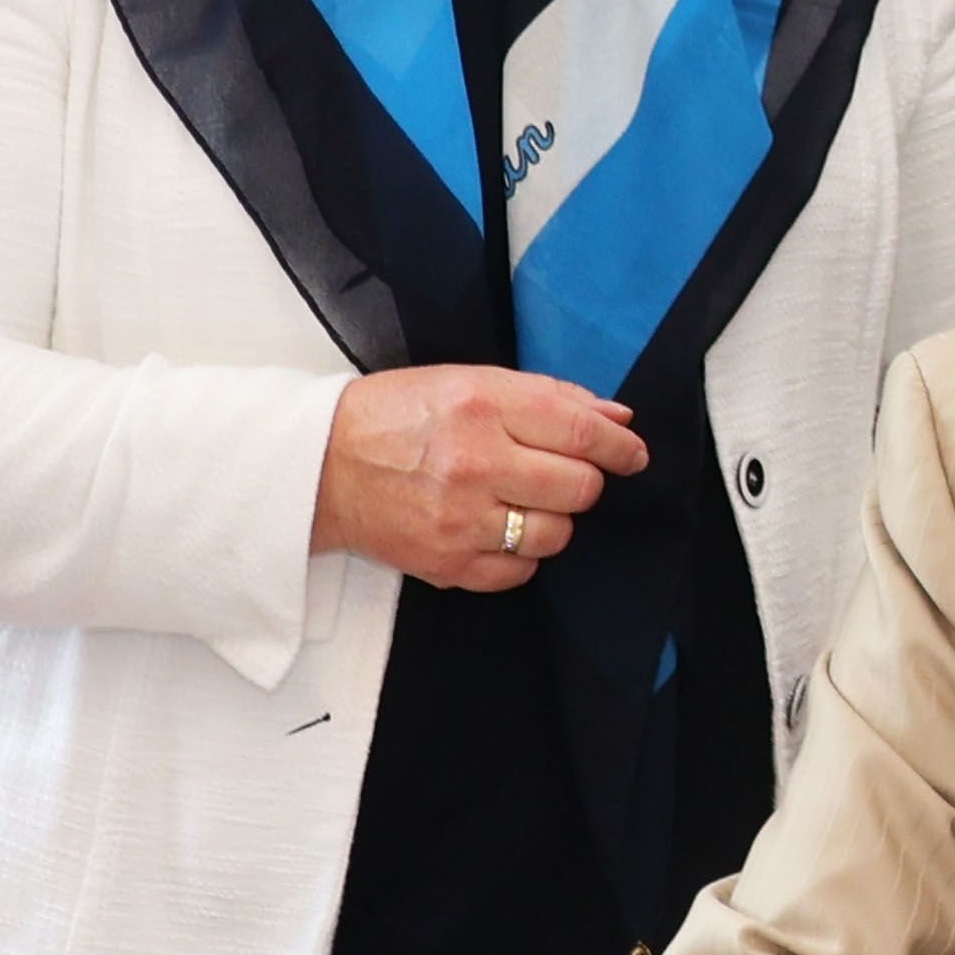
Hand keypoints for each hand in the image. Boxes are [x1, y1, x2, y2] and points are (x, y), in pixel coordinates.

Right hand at [315, 365, 649, 590]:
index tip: (633, 455)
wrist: (320, 466)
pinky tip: (496, 529)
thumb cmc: (397, 416)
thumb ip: (549, 396)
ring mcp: (461, 520)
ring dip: (551, 519)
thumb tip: (617, 419)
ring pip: (556, 535)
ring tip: (519, 501)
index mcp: (482, 407)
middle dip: (581, 481)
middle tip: (556, 473)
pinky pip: (520, 572)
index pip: (582, 434)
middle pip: (579, 488)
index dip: (621, 448)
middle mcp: (475, 464)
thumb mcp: (470, 382)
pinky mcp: (447, 563)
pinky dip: (520, 555)